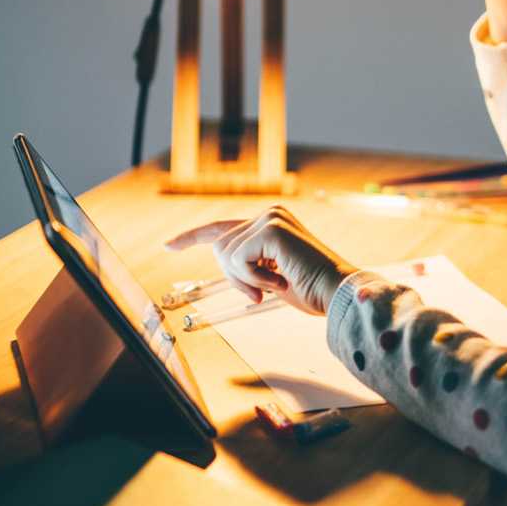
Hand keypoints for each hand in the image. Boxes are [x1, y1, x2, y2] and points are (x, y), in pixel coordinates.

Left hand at [164, 205, 358, 316]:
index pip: (222, 227)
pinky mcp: (270, 229)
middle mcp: (270, 213)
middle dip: (235, 276)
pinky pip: (237, 260)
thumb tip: (224, 259)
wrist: (338, 293)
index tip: (168, 246)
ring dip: (246, 279)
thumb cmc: (311, 289)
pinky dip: (253, 278)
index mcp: (271, 221)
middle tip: (263, 292)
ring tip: (278, 283)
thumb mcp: (270, 276)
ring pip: (225, 254)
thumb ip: (247, 265)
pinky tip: (279, 280)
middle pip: (219, 246)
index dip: (192, 237)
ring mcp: (270, 218)